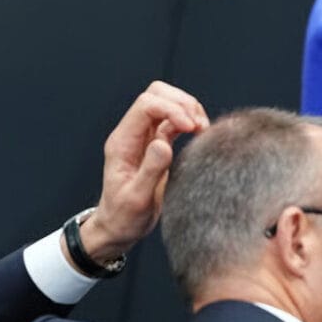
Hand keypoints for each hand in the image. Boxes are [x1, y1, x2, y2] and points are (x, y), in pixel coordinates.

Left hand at [79, 81, 208, 262]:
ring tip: (203, 130)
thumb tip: (164, 143)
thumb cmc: (124, 217)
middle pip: (156, 94)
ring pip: (167, 102)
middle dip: (182, 103)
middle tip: (200, 126)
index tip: (192, 128)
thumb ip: (150, 170)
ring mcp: (145, 137)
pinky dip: (190, 121)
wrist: (118, 227)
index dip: (172, 109)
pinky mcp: (158, 144)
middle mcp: (132, 134)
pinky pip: (175, 120)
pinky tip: (201, 134)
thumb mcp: (137, 199)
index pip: (147, 105)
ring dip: (188, 110)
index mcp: (122, 142)